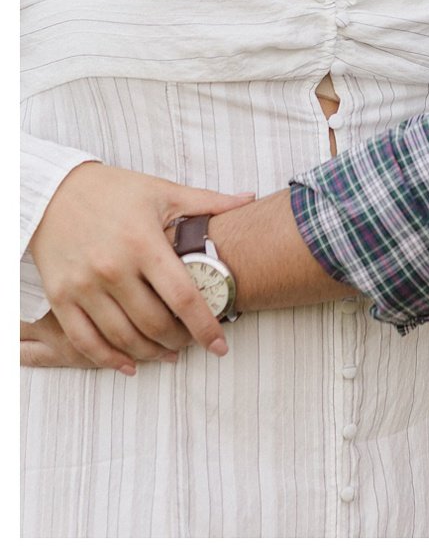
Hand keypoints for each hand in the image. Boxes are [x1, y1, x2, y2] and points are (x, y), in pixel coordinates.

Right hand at [26, 163, 253, 373]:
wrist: (52, 192)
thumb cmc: (114, 191)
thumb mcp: (162, 192)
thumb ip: (207, 203)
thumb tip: (249, 199)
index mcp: (143, 244)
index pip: (183, 297)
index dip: (205, 326)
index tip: (221, 345)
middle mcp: (113, 269)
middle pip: (154, 323)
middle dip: (180, 341)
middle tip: (195, 345)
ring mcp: (83, 286)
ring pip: (122, 337)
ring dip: (150, 353)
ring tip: (169, 355)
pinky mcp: (60, 297)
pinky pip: (85, 340)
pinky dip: (108, 359)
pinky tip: (129, 364)